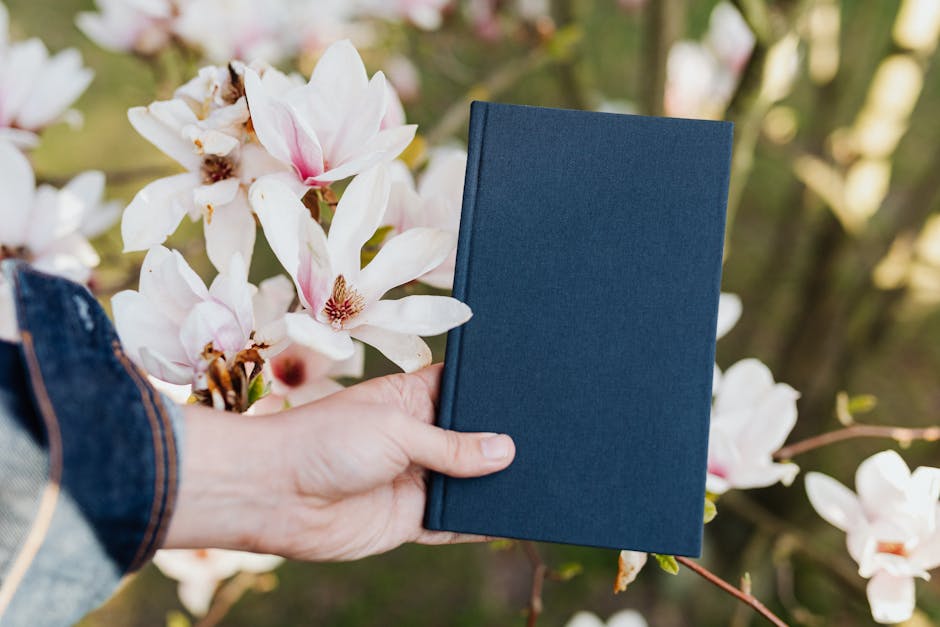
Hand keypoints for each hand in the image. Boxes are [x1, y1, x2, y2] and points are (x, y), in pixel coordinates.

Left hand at [163, 364, 515, 560]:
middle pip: (474, 439)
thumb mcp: (395, 431)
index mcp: (413, 398)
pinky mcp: (411, 519)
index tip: (538, 392)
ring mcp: (417, 478)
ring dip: (497, 483)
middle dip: (505, 441)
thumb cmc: (324, 442)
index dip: (496, 392)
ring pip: (470, 481)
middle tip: (553, 439)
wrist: (272, 495)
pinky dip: (480, 522)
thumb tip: (507, 452)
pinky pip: (456, 522)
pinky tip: (512, 517)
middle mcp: (420, 437)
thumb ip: (452, 445)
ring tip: (546, 477)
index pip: (465, 390)